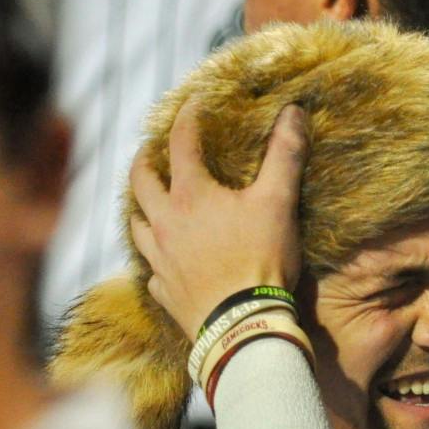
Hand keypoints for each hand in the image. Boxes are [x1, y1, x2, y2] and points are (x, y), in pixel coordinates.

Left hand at [129, 101, 306, 335]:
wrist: (243, 326)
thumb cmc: (260, 260)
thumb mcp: (278, 202)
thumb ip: (284, 155)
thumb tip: (293, 112)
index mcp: (190, 195)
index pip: (181, 143)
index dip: (187, 117)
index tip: (194, 103)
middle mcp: (164, 223)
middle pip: (140, 181)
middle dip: (144, 160)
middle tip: (150, 150)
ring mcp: (159, 259)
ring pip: (136, 225)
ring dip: (140, 208)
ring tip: (149, 202)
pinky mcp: (163, 290)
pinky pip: (150, 269)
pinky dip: (153, 257)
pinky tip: (162, 258)